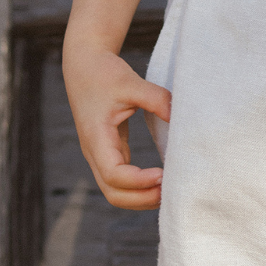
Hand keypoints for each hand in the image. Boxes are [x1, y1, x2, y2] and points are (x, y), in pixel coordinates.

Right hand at [63, 45, 170, 208]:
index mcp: (96, 137)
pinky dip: (139, 187)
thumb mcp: (132, 82)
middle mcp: (95, 152)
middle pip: (113, 193)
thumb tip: (181, 117)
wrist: (84, 67)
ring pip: (116, 191)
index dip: (138, 181)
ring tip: (170, 190)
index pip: (113, 174)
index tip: (163, 174)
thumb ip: (157, 99)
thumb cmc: (105, 73)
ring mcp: (100, 155)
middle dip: (141, 198)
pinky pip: (121, 180)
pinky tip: (161, 181)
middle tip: (172, 191)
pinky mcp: (109, 152)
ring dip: (141, 197)